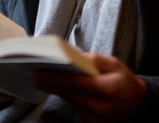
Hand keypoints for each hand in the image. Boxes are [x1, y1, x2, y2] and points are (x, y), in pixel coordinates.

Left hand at [34, 52, 148, 122]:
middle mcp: (100, 108)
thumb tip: (75, 56)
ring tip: (42, 79)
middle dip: (50, 83)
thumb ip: (95, 59)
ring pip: (69, 102)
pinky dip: (66, 98)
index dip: (55, 77)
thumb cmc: (125, 82)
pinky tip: (58, 89)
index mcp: (106, 90)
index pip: (74, 83)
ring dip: (56, 90)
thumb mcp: (115, 64)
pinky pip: (74, 109)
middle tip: (35, 74)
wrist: (138, 105)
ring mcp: (96, 120)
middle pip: (68, 94)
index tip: (39, 72)